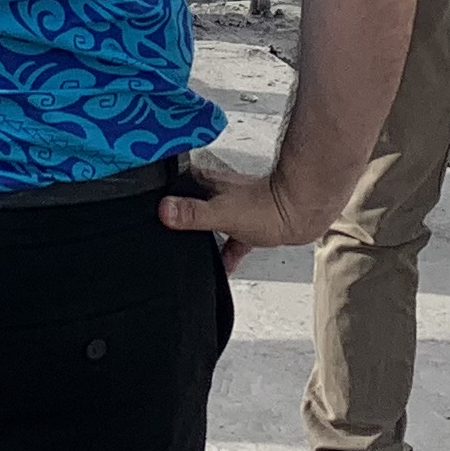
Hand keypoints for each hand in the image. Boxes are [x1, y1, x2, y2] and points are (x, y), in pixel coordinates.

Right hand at [159, 155, 331, 270]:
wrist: (304, 212)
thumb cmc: (270, 206)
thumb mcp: (222, 213)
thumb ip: (193, 213)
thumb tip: (163, 210)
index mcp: (209, 183)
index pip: (177, 183)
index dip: (161, 192)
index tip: (145, 202)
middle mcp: (220, 193)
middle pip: (191, 204)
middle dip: (179, 218)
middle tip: (165, 235)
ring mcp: (235, 209)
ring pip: (210, 223)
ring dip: (202, 237)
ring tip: (190, 255)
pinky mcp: (250, 225)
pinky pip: (231, 241)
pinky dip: (225, 253)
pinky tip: (222, 267)